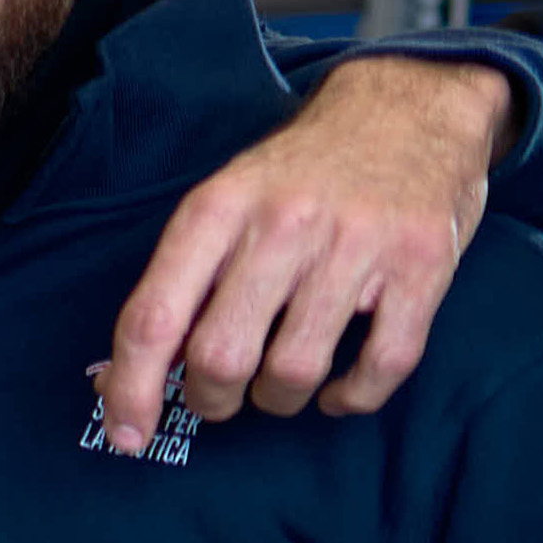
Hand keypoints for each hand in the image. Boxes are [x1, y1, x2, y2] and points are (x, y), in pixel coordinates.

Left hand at [93, 57, 504, 451]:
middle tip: (217, 398)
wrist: (407, 109)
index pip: (153, 316)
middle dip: (210, 400)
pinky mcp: (422, 266)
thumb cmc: (299, 174)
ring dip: (277, 400)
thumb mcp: (225, 200)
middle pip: (220, 355)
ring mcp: (356, 245)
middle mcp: (282, 225)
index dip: (131, 387)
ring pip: (295, 370)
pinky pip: (381, 366)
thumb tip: (120, 374)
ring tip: (277, 386)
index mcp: (216, 209)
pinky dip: (352, 398)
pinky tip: (337, 392)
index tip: (124, 434)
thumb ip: (179, 279)